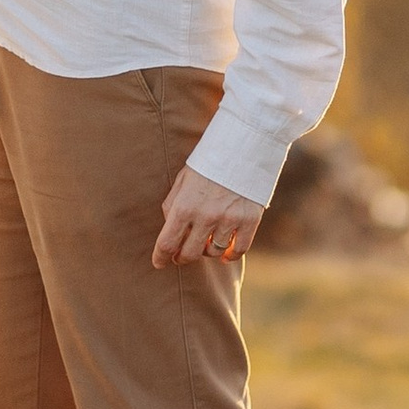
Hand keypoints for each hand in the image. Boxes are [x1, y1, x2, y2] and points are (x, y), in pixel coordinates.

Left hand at [153, 167, 267, 269]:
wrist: (243, 145)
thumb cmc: (208, 163)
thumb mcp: (183, 180)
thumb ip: (173, 206)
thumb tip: (170, 230)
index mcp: (184, 205)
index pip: (167, 243)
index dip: (161, 258)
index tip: (159, 263)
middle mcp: (205, 216)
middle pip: (190, 254)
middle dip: (182, 258)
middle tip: (181, 256)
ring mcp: (229, 219)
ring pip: (214, 253)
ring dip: (207, 252)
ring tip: (206, 243)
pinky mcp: (249, 220)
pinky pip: (238, 250)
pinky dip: (230, 255)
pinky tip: (226, 253)